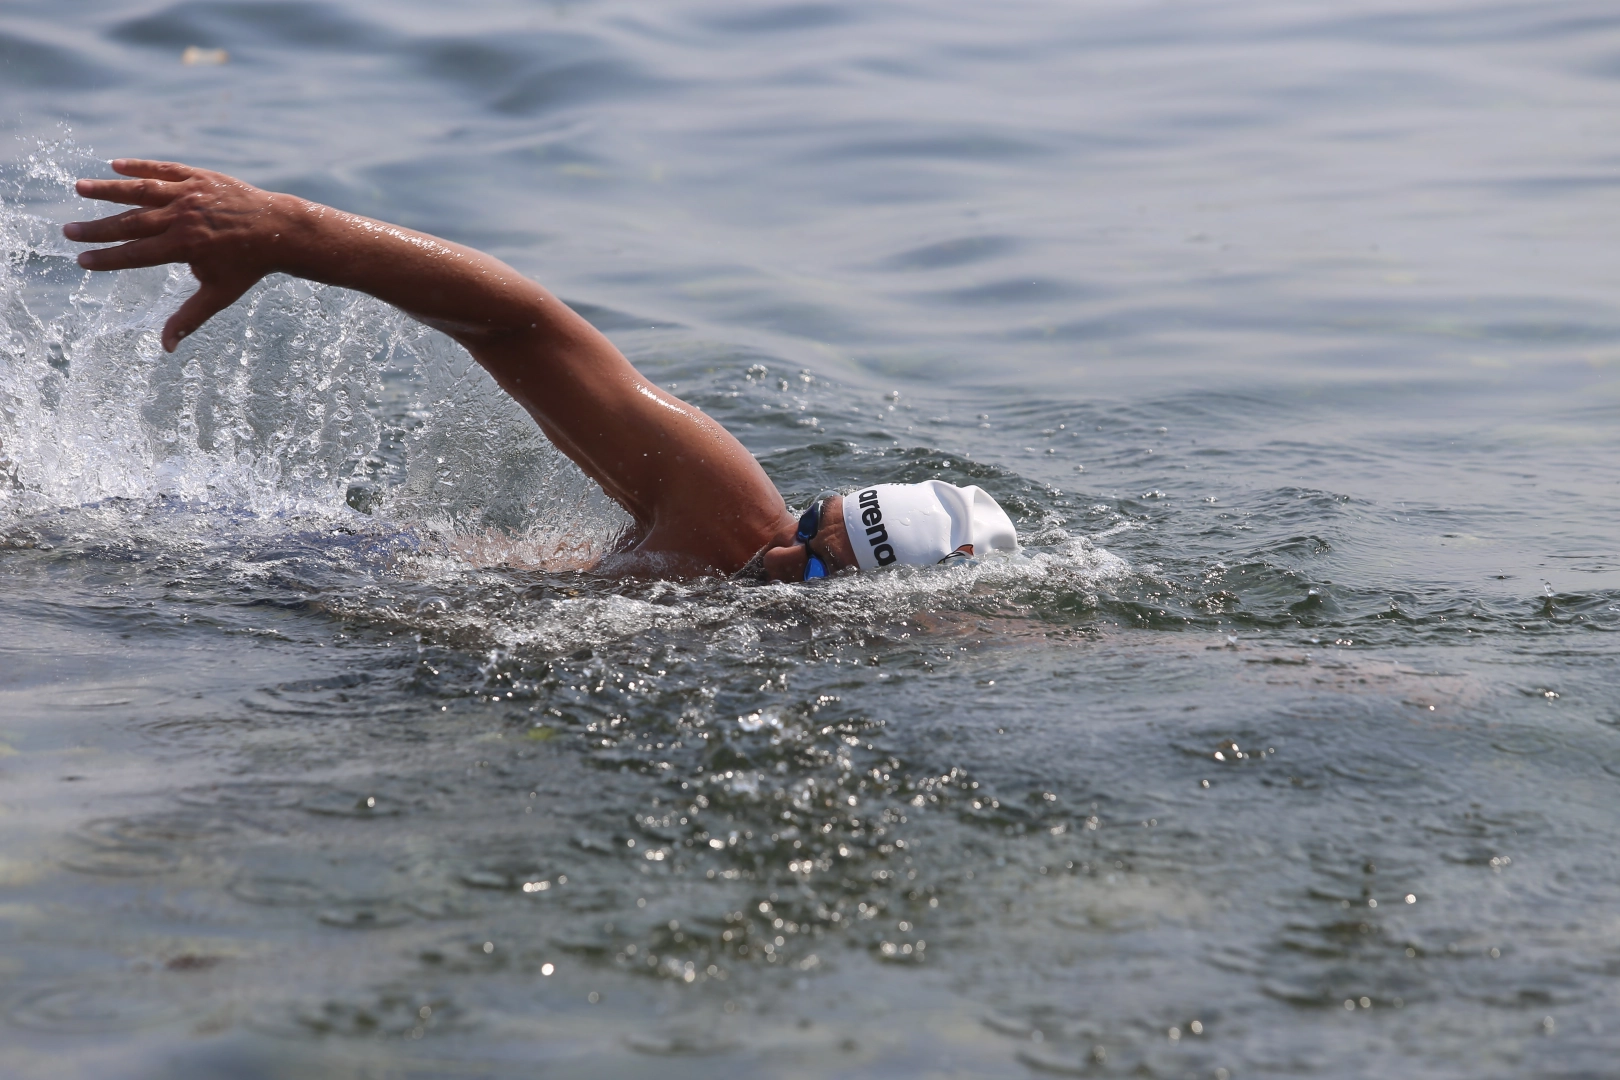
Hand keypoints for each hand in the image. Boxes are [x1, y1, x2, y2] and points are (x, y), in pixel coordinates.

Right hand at [64, 159, 286, 351]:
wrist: (279, 230)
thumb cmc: (247, 266)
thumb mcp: (219, 294)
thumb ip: (188, 317)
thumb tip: (166, 348)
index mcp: (184, 247)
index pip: (136, 254)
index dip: (107, 259)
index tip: (81, 261)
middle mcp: (183, 218)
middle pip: (131, 223)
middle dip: (97, 229)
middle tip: (68, 232)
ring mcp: (190, 194)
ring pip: (141, 190)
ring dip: (108, 189)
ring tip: (79, 188)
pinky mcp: (199, 177)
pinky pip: (164, 169)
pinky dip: (139, 166)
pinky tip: (114, 166)